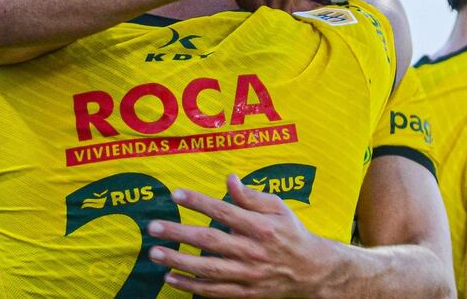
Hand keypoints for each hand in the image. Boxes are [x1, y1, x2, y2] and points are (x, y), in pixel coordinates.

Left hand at [148, 175, 335, 297]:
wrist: (311, 270)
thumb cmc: (292, 232)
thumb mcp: (278, 207)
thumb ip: (251, 196)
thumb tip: (230, 180)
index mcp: (261, 226)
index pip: (224, 211)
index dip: (199, 202)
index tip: (177, 194)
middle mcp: (252, 251)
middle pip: (209, 241)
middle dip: (179, 233)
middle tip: (154, 227)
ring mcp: (247, 274)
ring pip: (207, 268)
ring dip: (178, 261)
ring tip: (155, 253)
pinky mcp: (244, 292)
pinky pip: (213, 291)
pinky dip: (190, 286)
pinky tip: (171, 277)